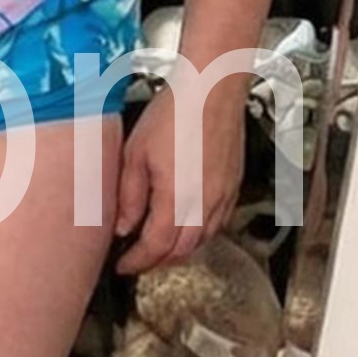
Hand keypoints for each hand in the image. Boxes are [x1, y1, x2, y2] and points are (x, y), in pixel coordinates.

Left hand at [113, 79, 246, 275]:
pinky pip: (218, 221)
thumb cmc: (173, 115)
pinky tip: (186, 224)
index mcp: (178, 199)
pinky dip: (200, 232)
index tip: (122, 267)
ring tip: (157, 246)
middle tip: (137, 261)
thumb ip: (128, 197)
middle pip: (183, 250)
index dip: (138, 262)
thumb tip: (123, 228)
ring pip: (203, 239)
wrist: (211, 89)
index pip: (157, 247)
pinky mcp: (234, 184)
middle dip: (158, 262)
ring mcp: (224, 195)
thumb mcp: (134, 155)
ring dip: (180, 249)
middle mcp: (206, 204)